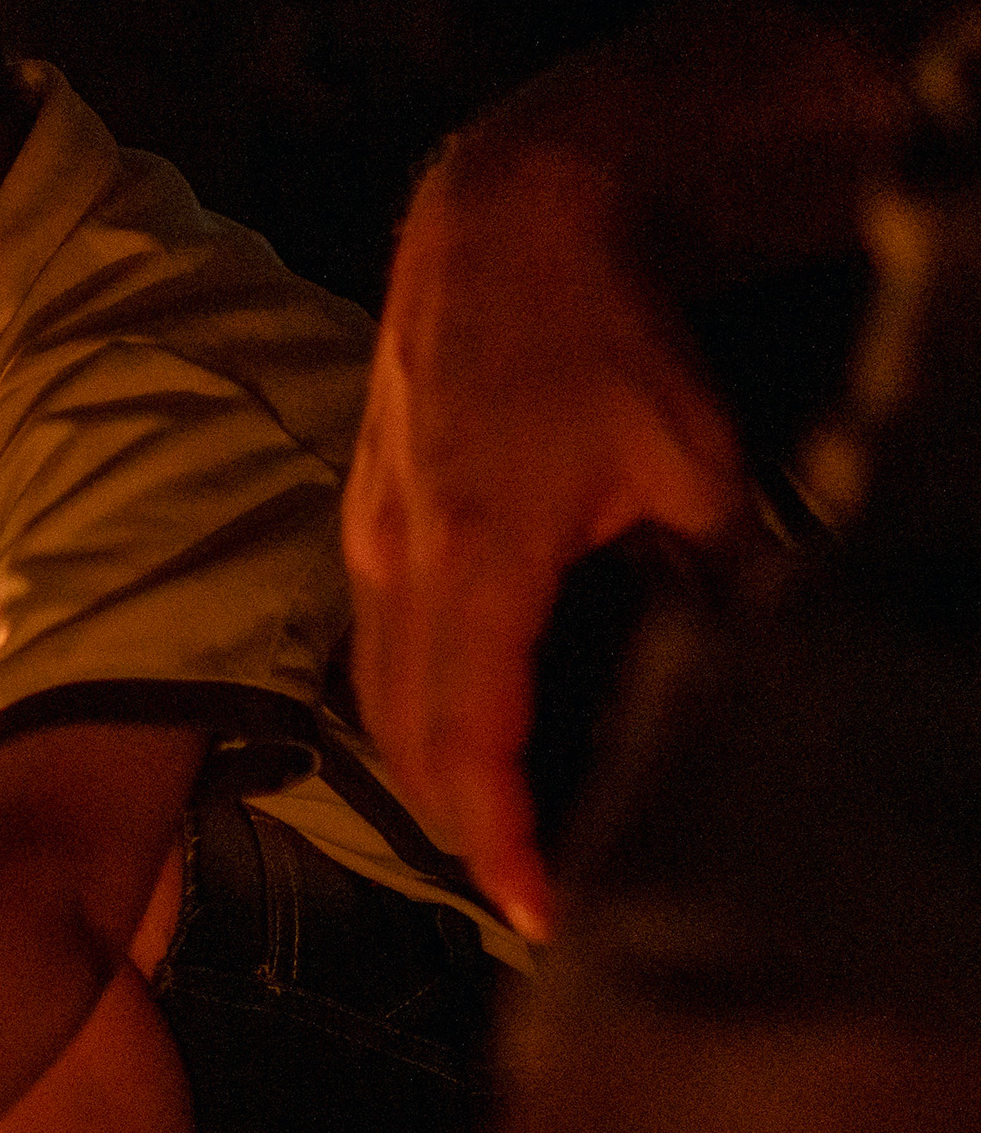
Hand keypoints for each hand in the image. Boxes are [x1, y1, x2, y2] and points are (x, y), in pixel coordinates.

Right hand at [347, 136, 739, 936]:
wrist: (508, 221)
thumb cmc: (603, 333)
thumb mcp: (693, 460)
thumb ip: (718, 575)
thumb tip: (763, 671)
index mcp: (474, 554)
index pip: (466, 736)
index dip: (498, 837)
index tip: (536, 910)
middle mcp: (398, 557)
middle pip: (401, 736)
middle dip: (460, 829)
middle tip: (527, 901)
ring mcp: (370, 534)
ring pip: (375, 694)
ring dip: (430, 773)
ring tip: (499, 836)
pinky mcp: (369, 514)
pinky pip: (374, 642)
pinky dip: (415, 708)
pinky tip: (470, 730)